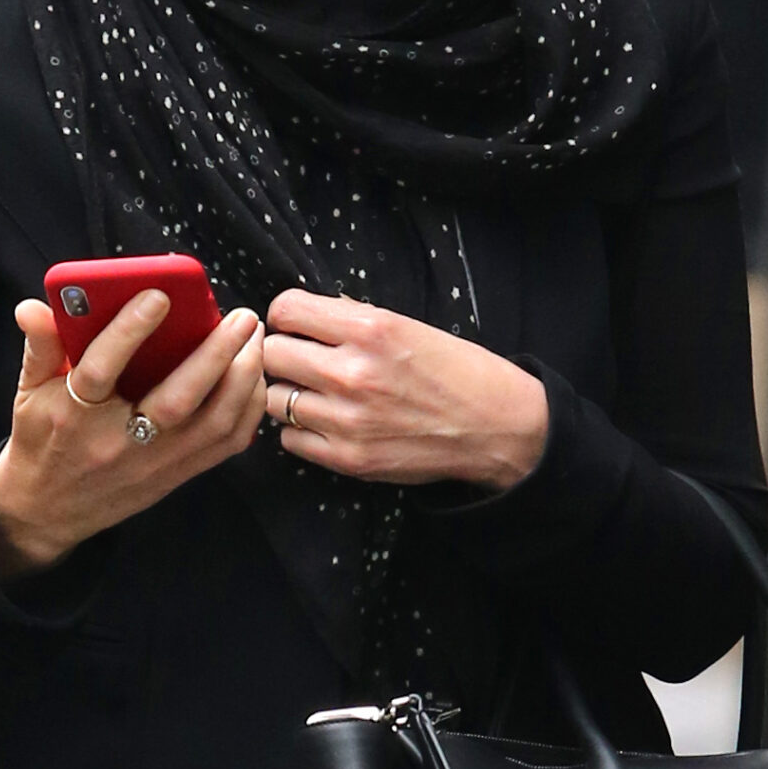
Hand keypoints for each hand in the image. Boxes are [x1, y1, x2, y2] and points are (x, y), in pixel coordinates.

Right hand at [0, 288, 266, 575]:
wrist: (47, 511)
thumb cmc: (42, 440)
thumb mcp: (29, 392)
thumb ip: (39, 346)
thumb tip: (32, 306)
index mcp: (73, 416)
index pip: (101, 369)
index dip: (129, 331)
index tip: (159, 295)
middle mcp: (117, 443)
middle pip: (175, 400)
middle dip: (215, 354)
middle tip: (240, 317)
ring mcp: (152, 464)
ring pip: (211, 424)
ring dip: (242, 379)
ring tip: (254, 339)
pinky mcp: (176, 476)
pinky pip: (225, 444)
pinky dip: (247, 409)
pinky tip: (254, 377)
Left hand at [260, 290, 548, 490]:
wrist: (496, 427)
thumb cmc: (457, 372)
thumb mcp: (408, 326)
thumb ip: (353, 320)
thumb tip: (306, 316)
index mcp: (371, 330)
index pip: (285, 310)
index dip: (286, 316)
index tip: (297, 326)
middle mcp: (353, 373)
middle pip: (271, 354)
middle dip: (283, 353)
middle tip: (302, 360)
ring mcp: (347, 420)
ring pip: (273, 399)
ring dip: (288, 393)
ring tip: (315, 393)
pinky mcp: (348, 458)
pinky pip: (289, 438)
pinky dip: (300, 428)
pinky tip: (325, 421)